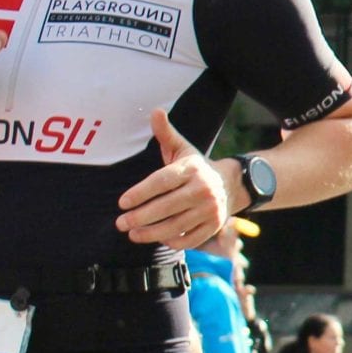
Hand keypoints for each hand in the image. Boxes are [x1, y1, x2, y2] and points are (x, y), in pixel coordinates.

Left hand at [116, 110, 232, 244]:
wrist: (231, 185)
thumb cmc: (197, 167)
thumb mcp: (183, 149)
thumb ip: (165, 133)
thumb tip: (155, 111)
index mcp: (192, 168)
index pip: (162, 182)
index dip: (140, 193)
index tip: (122, 202)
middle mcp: (203, 189)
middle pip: (166, 206)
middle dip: (140, 217)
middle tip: (120, 222)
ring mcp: (210, 209)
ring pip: (176, 225)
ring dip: (150, 233)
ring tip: (132, 234)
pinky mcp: (214, 225)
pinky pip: (189, 238)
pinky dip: (171, 241)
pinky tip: (156, 239)